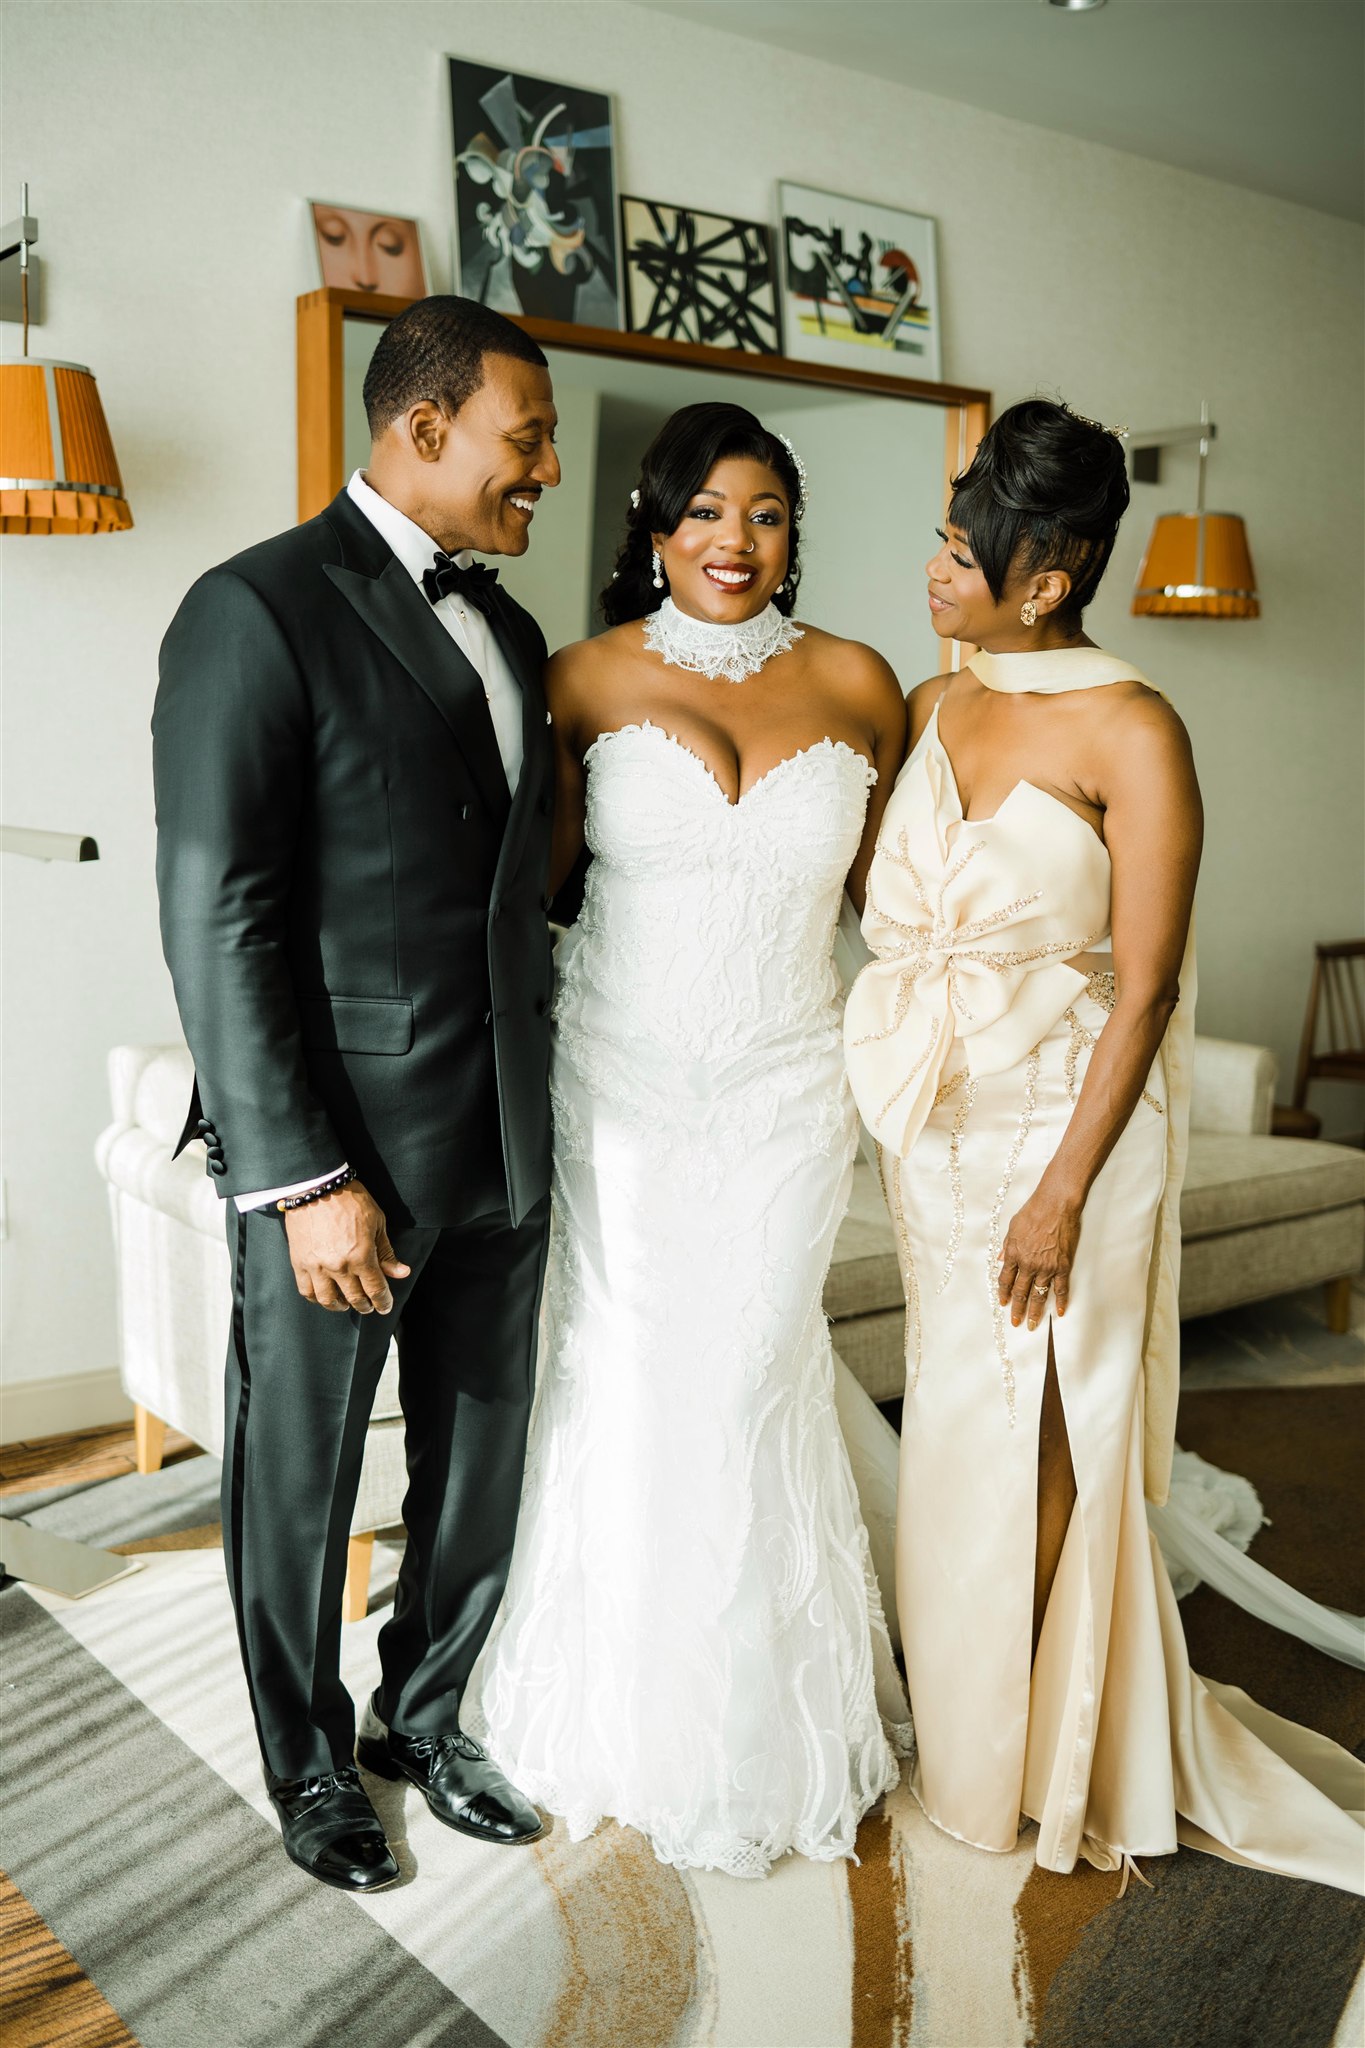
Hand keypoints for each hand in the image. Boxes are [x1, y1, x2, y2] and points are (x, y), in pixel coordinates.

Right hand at [284, 1182, 410, 1314]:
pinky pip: (306, 1290)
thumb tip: (401, 1272)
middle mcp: (339, 1266)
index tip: (385, 1306)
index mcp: (362, 1256)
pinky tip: (325, 1296)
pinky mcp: (299, 1262)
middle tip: (369, 1306)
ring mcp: (317, 1266)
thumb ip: (386, 1252)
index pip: (375, 1289)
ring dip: (340, 1306)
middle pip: (355, 1298)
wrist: (316, 1185)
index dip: (383, 1302)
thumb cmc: (350, 1200)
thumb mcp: (377, 1222)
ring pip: (329, 1300)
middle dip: (365, 1306)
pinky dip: (316, 1298)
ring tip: (346, 1304)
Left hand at [997, 1184, 1082, 1329]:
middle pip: (1021, 1292)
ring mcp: (1046, 1268)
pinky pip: (1061, 1289)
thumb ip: (1007, 1246)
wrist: (1056, 1205)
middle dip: (1017, 1310)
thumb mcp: (1012, 1227)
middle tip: (1016, 1323)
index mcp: (1013, 1255)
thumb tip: (1001, 1259)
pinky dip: (1060, 1302)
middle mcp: (1028, 1265)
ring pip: (1039, 1295)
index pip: (1005, 1281)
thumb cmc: (1033, 1212)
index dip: (1004, 1294)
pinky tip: (1059, 1312)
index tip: (1003, 1304)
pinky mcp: (1062, 1266)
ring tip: (1033, 1325)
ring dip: (1035, 1312)